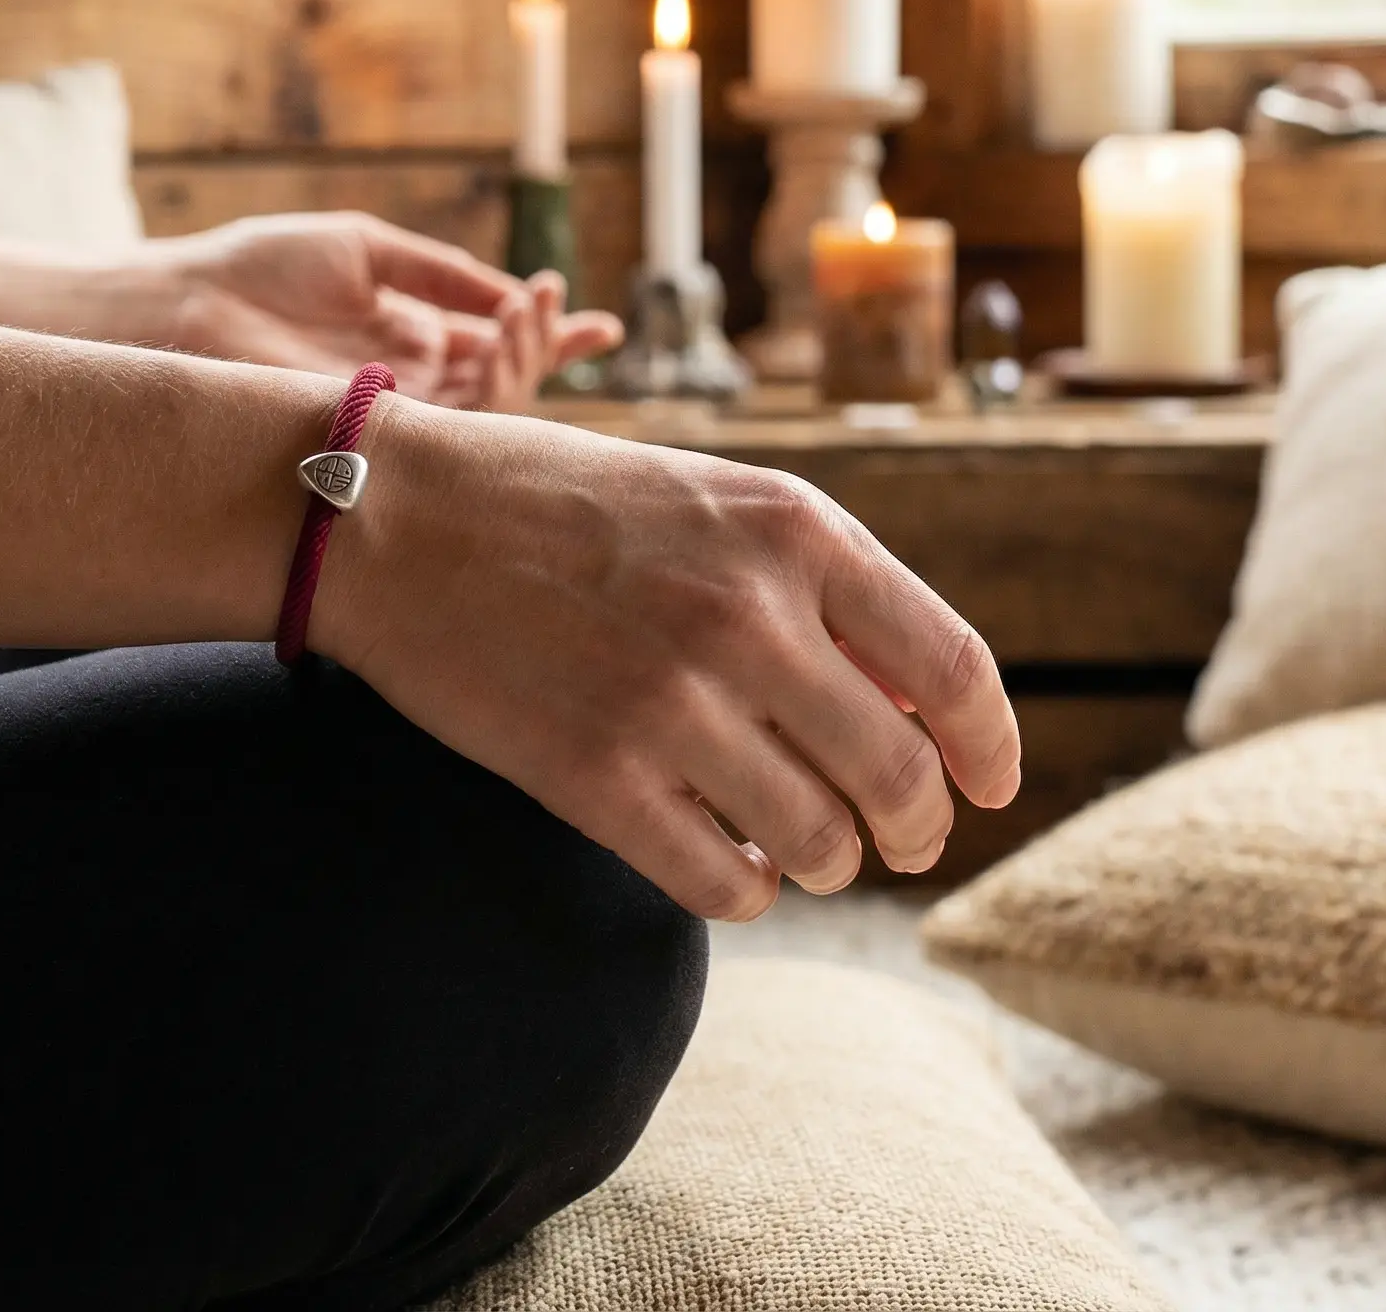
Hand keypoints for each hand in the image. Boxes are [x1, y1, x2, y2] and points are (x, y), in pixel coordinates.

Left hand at [117, 213, 622, 410]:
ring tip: (524, 314)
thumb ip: (443, 272)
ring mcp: (399, 415)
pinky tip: (495, 343)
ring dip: (524, 362)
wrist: (192, 304)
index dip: (553, 341)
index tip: (602, 327)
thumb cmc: (261, 269)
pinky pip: (457, 428)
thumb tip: (513, 294)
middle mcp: (414, 386)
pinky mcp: (380, 436)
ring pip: (493, 411)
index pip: (499, 349)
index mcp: (412, 341)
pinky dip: (492, 389)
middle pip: (508, 383)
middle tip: (546, 301)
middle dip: (544, 345)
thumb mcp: (368, 248)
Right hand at [317, 397, 1021, 918]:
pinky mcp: (596, 777)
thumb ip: (815, 581)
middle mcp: (749, 615)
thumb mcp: (712, 497)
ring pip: (822, 843)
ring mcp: (673, 701)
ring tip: (803, 845)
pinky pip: (726, 883)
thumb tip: (915, 704)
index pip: (951, 666)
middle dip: (919, 827)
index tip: (990, 784)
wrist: (395, 516)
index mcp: (793, 528)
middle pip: (901, 775)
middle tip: (903, 840)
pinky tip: (731, 861)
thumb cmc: (558, 497)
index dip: (989, 744)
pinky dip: (748, 889)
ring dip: (830, 860)